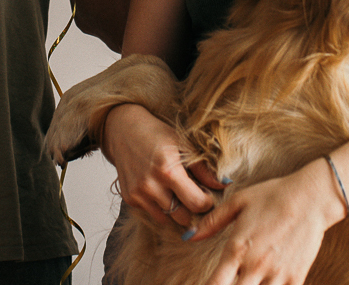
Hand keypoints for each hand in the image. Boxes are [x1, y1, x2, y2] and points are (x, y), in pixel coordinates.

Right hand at [102, 103, 222, 234]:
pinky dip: (160, 207)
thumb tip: (225, 184)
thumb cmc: (156, 134)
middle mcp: (151, 185)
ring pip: (167, 219)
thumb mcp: (183, 144)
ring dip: (176, 211)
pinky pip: (152, 213)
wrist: (123, 130)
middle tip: (194, 196)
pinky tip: (161, 190)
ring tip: (177, 193)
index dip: (207, 202)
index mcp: (168, 170)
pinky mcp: (129, 198)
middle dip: (192, 209)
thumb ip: (204, 168)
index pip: (196, 203)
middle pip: (183, 217)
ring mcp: (138, 194)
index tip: (207, 195)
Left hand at [185, 164, 340, 284]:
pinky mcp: (296, 278)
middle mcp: (255, 266)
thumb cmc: (272, 195)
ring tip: (249, 281)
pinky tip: (267, 283)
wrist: (312, 198)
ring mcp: (277, 275)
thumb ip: (212, 222)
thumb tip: (189, 236)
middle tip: (228, 282)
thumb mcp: (238, 202)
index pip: (215, 284)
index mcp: (237, 249)